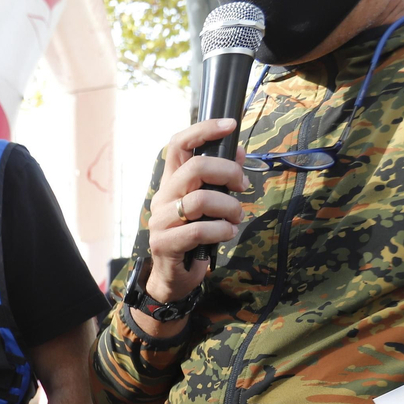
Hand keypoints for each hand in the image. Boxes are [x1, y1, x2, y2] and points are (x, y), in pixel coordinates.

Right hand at [138, 118, 248, 333]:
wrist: (174, 278)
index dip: (203, 129)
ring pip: (201, 200)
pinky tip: (227, 234)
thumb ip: (220, 179)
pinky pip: (199, 230)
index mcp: (172, 183)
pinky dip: (221, 231)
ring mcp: (161, 221)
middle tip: (243, 186)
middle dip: (228, 173)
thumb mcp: (209, 205)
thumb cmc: (194, 238)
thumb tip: (239, 151)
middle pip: (194, 167)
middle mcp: (163, 197)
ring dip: (229, 209)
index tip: (230, 125)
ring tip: (236, 219)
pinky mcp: (164, 243)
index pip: (178, 144)